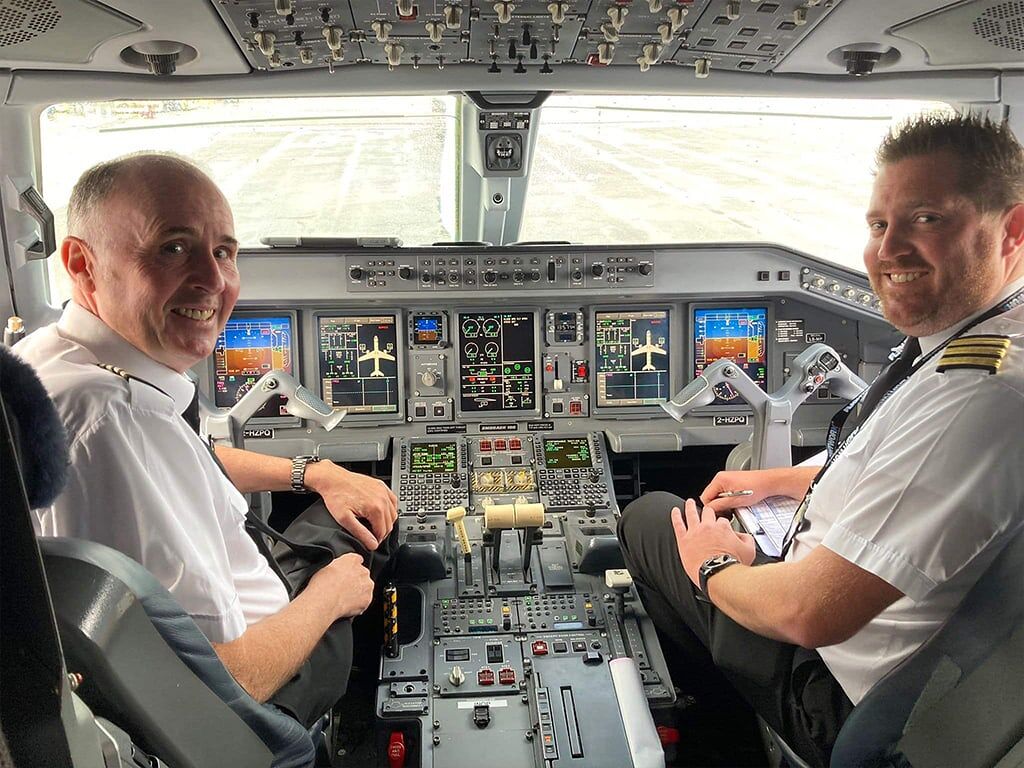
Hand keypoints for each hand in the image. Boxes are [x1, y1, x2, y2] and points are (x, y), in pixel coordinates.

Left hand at [305, 461, 397, 551]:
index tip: (370, 541)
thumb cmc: (336, 496)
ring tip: (375, 525)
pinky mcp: (381, 486)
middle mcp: (382, 498)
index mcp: (375, 508)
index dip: (376, 540)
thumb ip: (360, 533)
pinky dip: (389, 509)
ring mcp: (383, 491)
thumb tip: (373, 544)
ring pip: (393, 513)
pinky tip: (381, 512)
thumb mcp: (345, 519)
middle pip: (390, 524)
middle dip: (381, 532)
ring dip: (386, 522)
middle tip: (371, 535)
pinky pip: (393, 501)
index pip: (383, 532)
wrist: (332, 479)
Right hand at [309, 553, 373, 618]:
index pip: (357, 560)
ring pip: (365, 587)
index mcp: (352, 559)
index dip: (350, 568)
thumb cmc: (321, 584)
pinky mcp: (367, 598)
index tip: (346, 573)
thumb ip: (337, 565)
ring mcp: (367, 585)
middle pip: (362, 574)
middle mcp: (363, 570)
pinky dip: (359, 603)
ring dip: (358, 591)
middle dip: (355, 580)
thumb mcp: (325, 566)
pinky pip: (365, 600)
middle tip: (343, 588)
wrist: (324, 601)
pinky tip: (347, 605)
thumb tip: (337, 569)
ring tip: (344, 597)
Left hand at [671, 499, 756, 586]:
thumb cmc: (732, 565)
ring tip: (689, 502)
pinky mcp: (684, 540)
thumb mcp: (749, 550)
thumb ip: (746, 539)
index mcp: (723, 528)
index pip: (722, 520)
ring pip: (691, 513)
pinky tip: (674, 512)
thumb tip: (743, 535)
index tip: (722, 527)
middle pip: (707, 512)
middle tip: (707, 510)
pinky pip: (678, 524)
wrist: (719, 574)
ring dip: (690, 506)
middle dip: (708, 510)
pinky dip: (675, 516)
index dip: (722, 524)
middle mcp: (708, 527)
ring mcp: (695, 532)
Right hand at [699, 466, 819, 516]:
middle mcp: (721, 478)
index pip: (705, 497)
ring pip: (718, 496)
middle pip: (711, 496)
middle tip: (728, 511)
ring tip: (734, 507)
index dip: (712, 508)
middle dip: (718, 505)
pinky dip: (729, 500)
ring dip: (724, 503)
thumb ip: (720, 505)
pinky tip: (737, 502)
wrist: (769, 483)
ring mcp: (727, 479)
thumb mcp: (736, 501)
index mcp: (719, 480)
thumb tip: (710, 510)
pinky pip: (725, 493)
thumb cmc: (757, 488)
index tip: (720, 514)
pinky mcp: (733, 482)